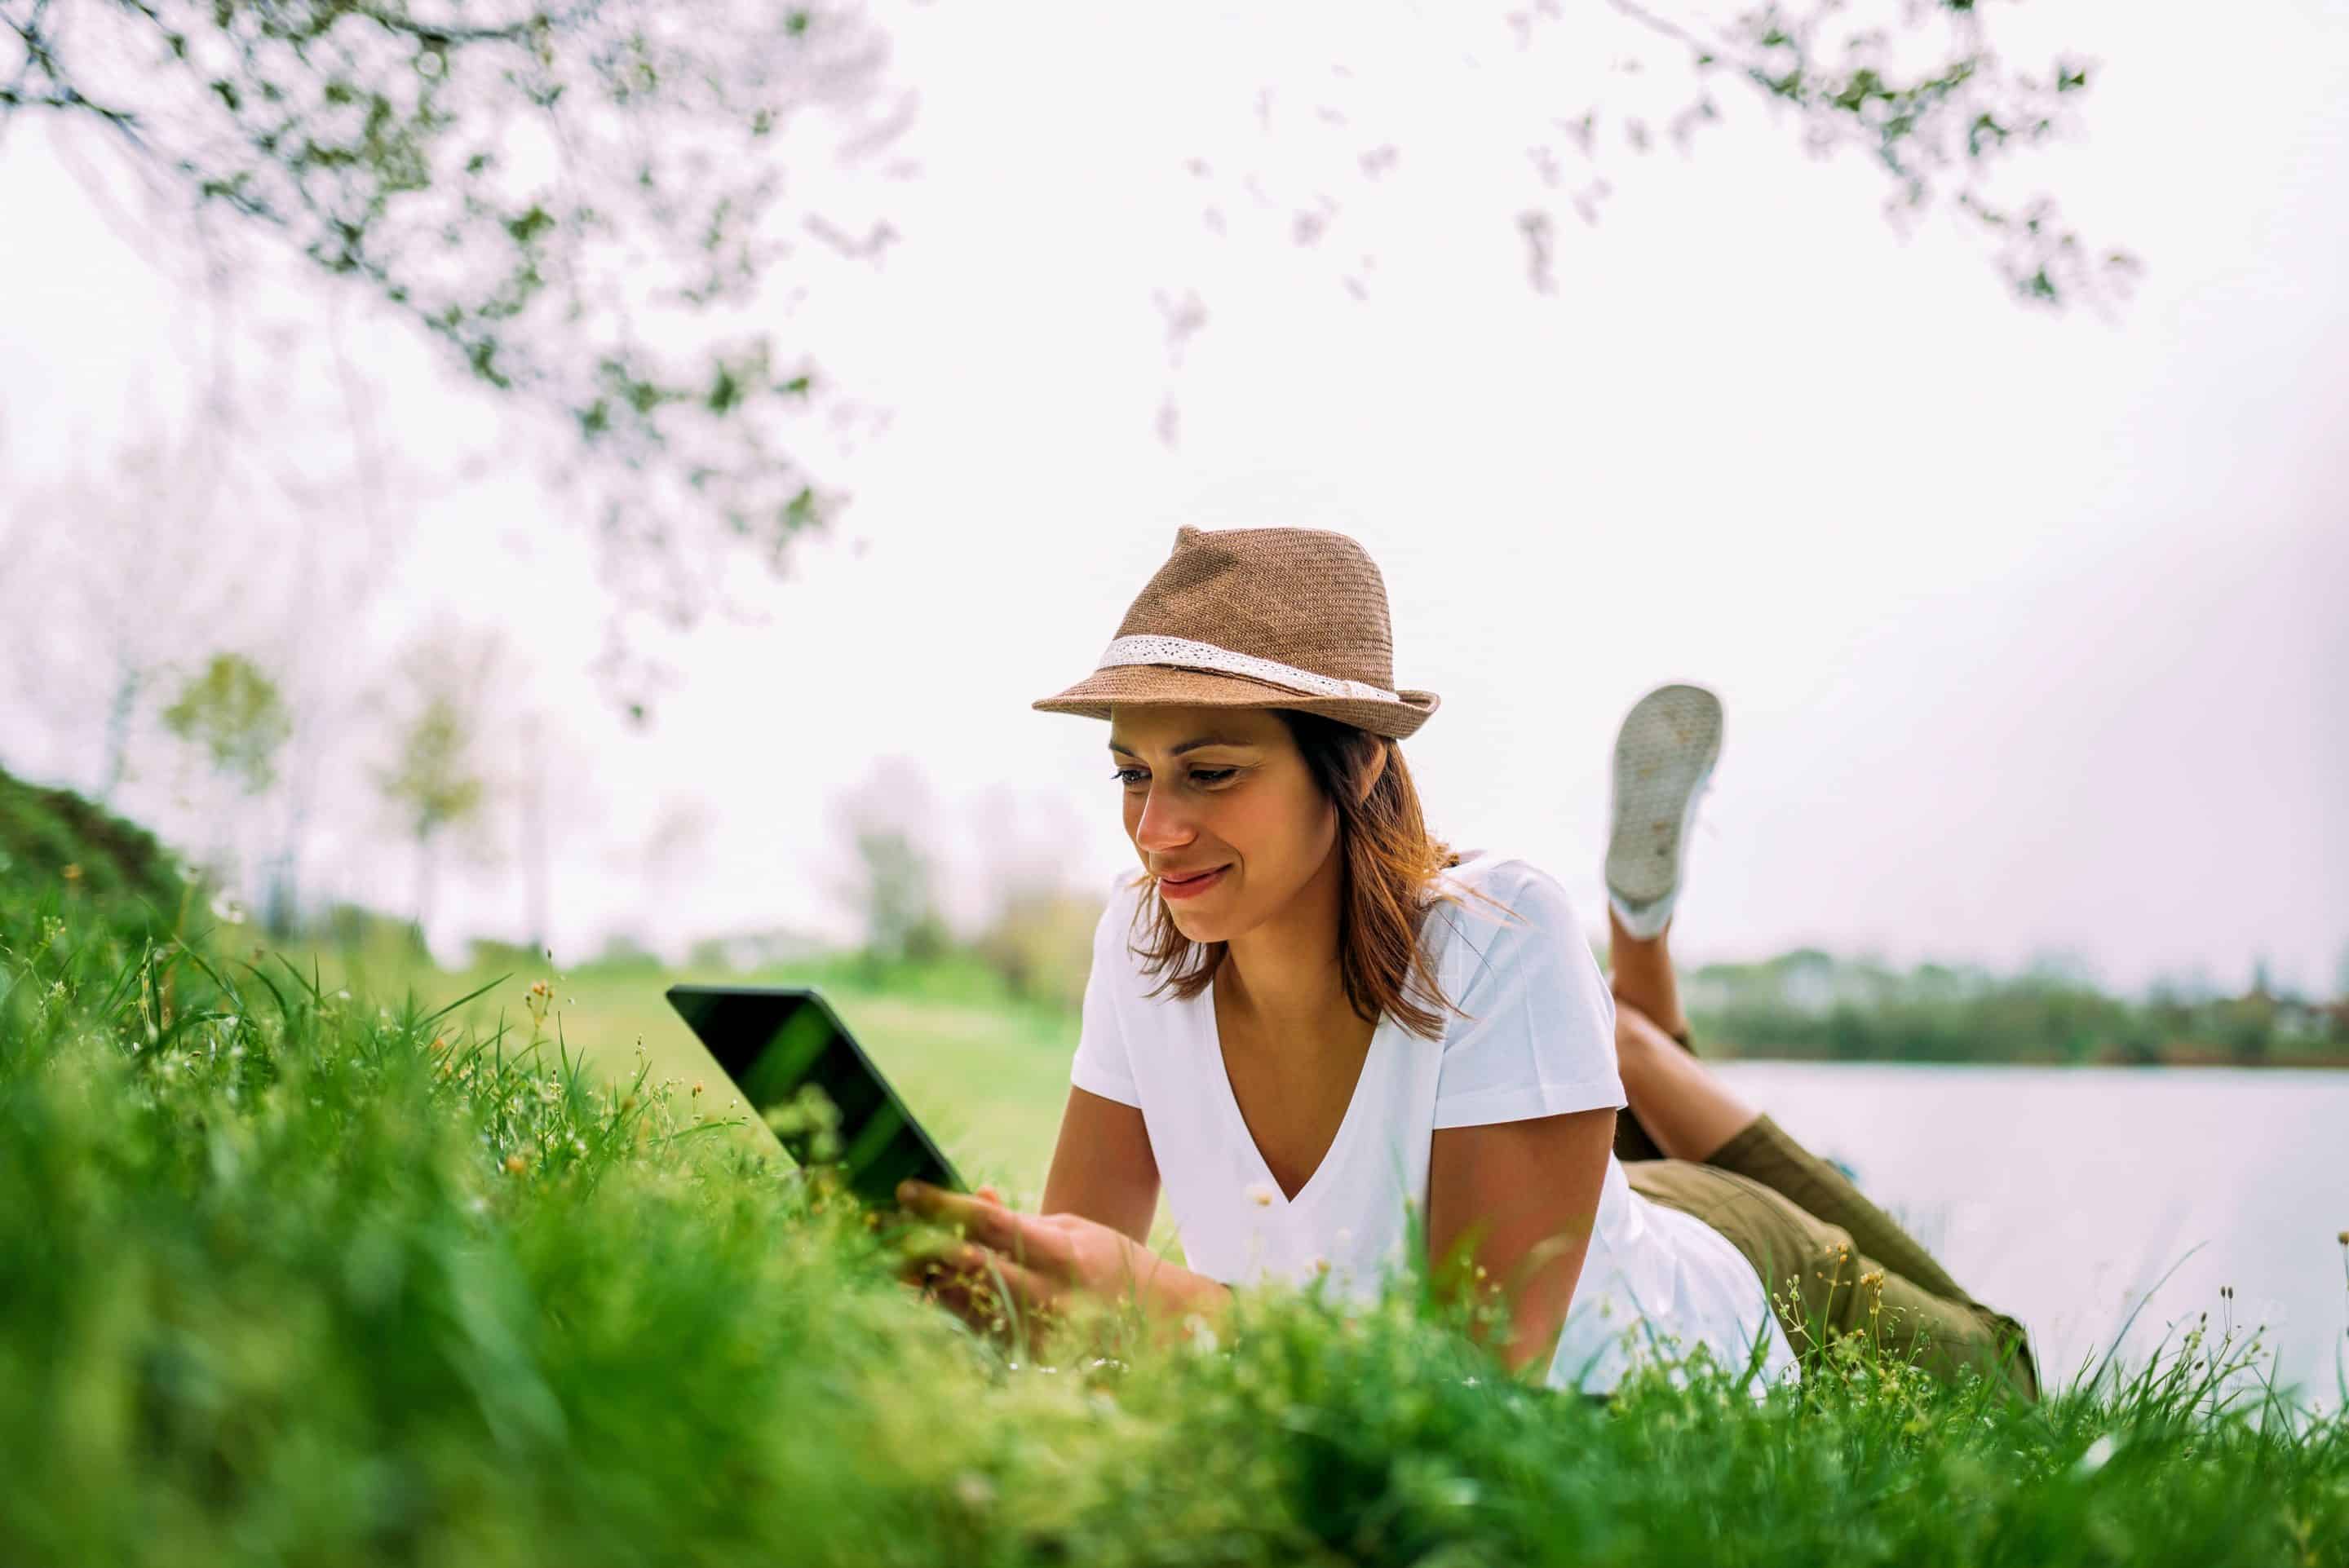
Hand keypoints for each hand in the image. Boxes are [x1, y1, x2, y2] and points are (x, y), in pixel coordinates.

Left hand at [893, 1178, 1222, 1349]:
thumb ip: (1019, 1220)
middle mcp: (1049, 1297)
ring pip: (963, 1301)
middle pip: (969, 1266)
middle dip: (921, 1244)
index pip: (992, 1224)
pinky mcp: (1027, 1358)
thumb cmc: (1109, 1264)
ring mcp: (1038, 1333)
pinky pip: (974, 1327)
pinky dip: (944, 1305)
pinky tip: (919, 1287)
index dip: (945, 1206)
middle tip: (882, 1227)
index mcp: (1064, 1256)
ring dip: (921, 1277)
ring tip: (888, 1255)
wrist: (1154, 1327)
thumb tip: (973, 1196)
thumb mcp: (1072, 1230)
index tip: (906, 1190)